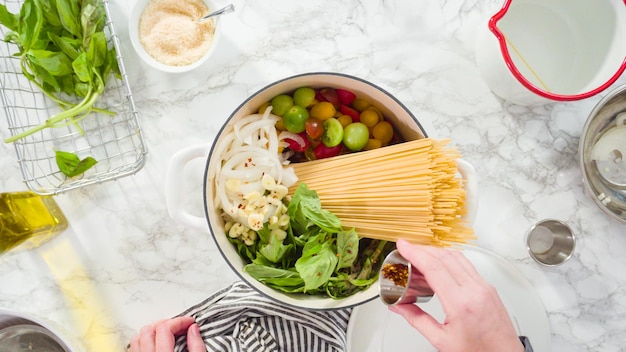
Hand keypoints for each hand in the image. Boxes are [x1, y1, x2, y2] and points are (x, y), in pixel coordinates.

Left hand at [130, 316, 205, 351]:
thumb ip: (197, 347)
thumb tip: (193, 329)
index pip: (164, 330)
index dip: (179, 321)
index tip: (190, 322)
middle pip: (148, 331)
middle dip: (165, 323)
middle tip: (180, 326)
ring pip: (137, 339)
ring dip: (152, 331)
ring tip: (168, 333)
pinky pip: (134, 349)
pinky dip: (144, 342)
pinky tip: (156, 343)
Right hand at [389, 239, 523, 351]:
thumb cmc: (479, 351)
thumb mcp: (442, 340)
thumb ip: (417, 320)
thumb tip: (399, 307)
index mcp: (461, 304)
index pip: (434, 268)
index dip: (416, 253)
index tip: (403, 246)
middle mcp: (475, 290)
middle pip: (445, 257)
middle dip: (423, 249)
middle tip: (407, 248)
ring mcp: (484, 287)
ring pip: (458, 257)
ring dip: (436, 251)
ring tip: (420, 254)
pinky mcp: (488, 287)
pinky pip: (467, 264)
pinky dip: (449, 258)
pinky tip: (439, 263)